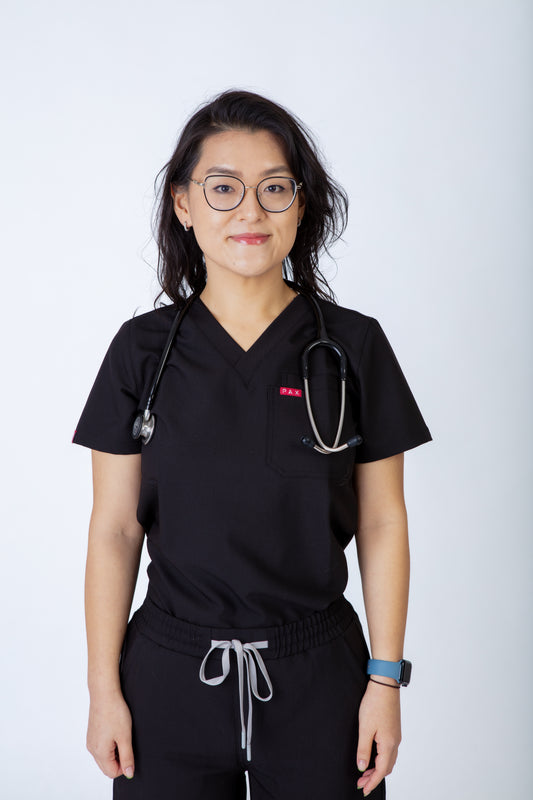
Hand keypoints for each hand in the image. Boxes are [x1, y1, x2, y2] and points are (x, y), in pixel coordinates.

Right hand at [86, 690, 134, 779]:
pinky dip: (109, 744)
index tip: (130, 751)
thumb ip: (127, 757)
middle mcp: (92, 749)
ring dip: (114, 751)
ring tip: (121, 734)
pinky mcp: (92, 734)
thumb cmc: (114, 712)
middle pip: (107, 766)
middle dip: (119, 759)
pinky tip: (115, 730)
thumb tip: (129, 773)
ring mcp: (91, 741)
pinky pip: (101, 747)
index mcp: (99, 752)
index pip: (112, 772)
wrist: (104, 693)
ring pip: (104, 756)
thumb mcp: (125, 736)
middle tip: (126, 742)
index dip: (124, 765)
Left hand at [356, 679, 401, 795]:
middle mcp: (395, 742)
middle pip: (387, 767)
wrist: (385, 685)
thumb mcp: (365, 728)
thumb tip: (362, 767)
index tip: (363, 790)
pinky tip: (372, 756)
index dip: (372, 782)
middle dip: (374, 777)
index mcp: (388, 744)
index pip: (381, 771)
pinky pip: (389, 751)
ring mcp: (395, 736)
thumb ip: (363, 749)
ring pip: (388, 759)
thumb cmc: (375, 703)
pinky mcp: (393, 729)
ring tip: (364, 771)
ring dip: (378, 768)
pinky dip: (381, 758)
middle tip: (361, 782)